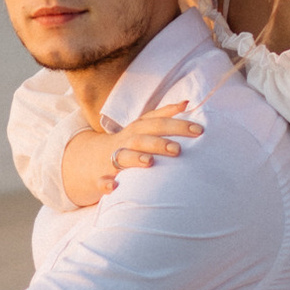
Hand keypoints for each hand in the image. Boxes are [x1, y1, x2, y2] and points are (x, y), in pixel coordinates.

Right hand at [55, 99, 201, 208]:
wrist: (91, 160)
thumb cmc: (127, 143)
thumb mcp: (143, 126)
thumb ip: (163, 115)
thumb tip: (187, 102)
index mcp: (138, 129)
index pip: (158, 122)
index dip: (177, 125)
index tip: (199, 130)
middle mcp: (126, 141)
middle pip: (142, 137)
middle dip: (159, 142)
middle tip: (178, 150)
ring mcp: (112, 158)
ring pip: (123, 156)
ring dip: (135, 158)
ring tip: (149, 162)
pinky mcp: (102, 176)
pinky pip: (102, 181)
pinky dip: (106, 183)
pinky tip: (113, 187)